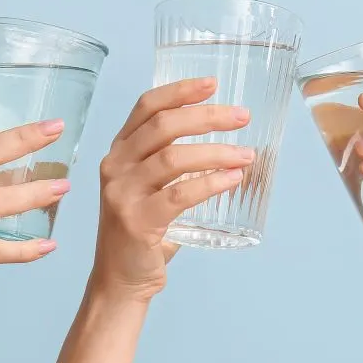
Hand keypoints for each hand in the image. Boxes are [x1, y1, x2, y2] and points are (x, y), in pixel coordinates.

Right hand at [91, 77, 253, 300]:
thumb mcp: (150, 187)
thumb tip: (230, 145)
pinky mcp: (137, 221)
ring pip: (172, 158)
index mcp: (119, 152)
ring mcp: (123, 193)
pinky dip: (210, 183)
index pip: (146, 107)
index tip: (213, 83)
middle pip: (163, 126)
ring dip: (216, 152)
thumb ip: (174, 163)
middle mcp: (115, 166)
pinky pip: (179, 195)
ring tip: (246, 155)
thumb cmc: (143, 230)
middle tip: (241, 117)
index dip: (180, 91)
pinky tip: (232, 179)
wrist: (120, 279)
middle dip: (207, 116)